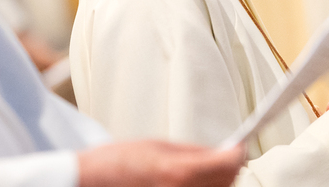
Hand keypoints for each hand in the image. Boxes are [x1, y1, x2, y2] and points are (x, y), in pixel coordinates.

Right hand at [78, 140, 244, 186]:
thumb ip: (194, 151)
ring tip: (204, 171)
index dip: (237, 152)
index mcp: (179, 173)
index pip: (229, 163)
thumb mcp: (158, 146)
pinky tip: (193, 183)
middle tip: (224, 155)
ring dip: (218, 182)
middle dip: (230, 167)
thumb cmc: (117, 164)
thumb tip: (222, 151)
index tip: (238, 145)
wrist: (90, 184)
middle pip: (228, 182)